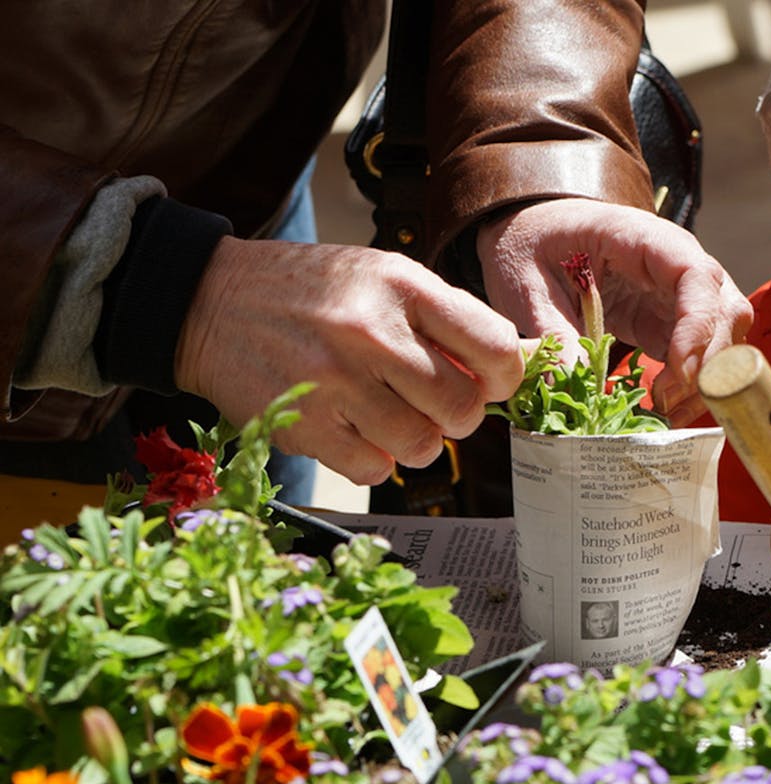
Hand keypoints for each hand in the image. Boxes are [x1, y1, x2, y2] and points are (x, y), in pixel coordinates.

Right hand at [175, 237, 524, 484]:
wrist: (209, 300)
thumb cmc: (311, 292)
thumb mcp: (383, 277)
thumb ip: (445, 318)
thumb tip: (512, 367)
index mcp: (402, 286)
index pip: (494, 347)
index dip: (504, 378)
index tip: (490, 383)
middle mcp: (371, 332)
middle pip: (463, 408)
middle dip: (458, 416)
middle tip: (434, 404)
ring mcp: (334, 381)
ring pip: (422, 446)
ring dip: (416, 441)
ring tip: (389, 414)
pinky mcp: (302, 425)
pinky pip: (374, 469)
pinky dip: (374, 460)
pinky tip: (354, 430)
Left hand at [475, 198, 752, 425]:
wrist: (530, 235)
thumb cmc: (530, 246)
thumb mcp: (527, 287)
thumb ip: (554, 332)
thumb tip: (575, 383)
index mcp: (642, 239)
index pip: (695, 276)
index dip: (698, 324)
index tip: (680, 370)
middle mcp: (674, 263)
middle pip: (724, 309)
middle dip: (707, 363)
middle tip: (667, 403)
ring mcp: (677, 294)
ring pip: (722, 336)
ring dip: (703, 380)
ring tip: (662, 413)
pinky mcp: (669, 321)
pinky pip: (698, 354)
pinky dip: (689, 386)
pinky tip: (663, 411)